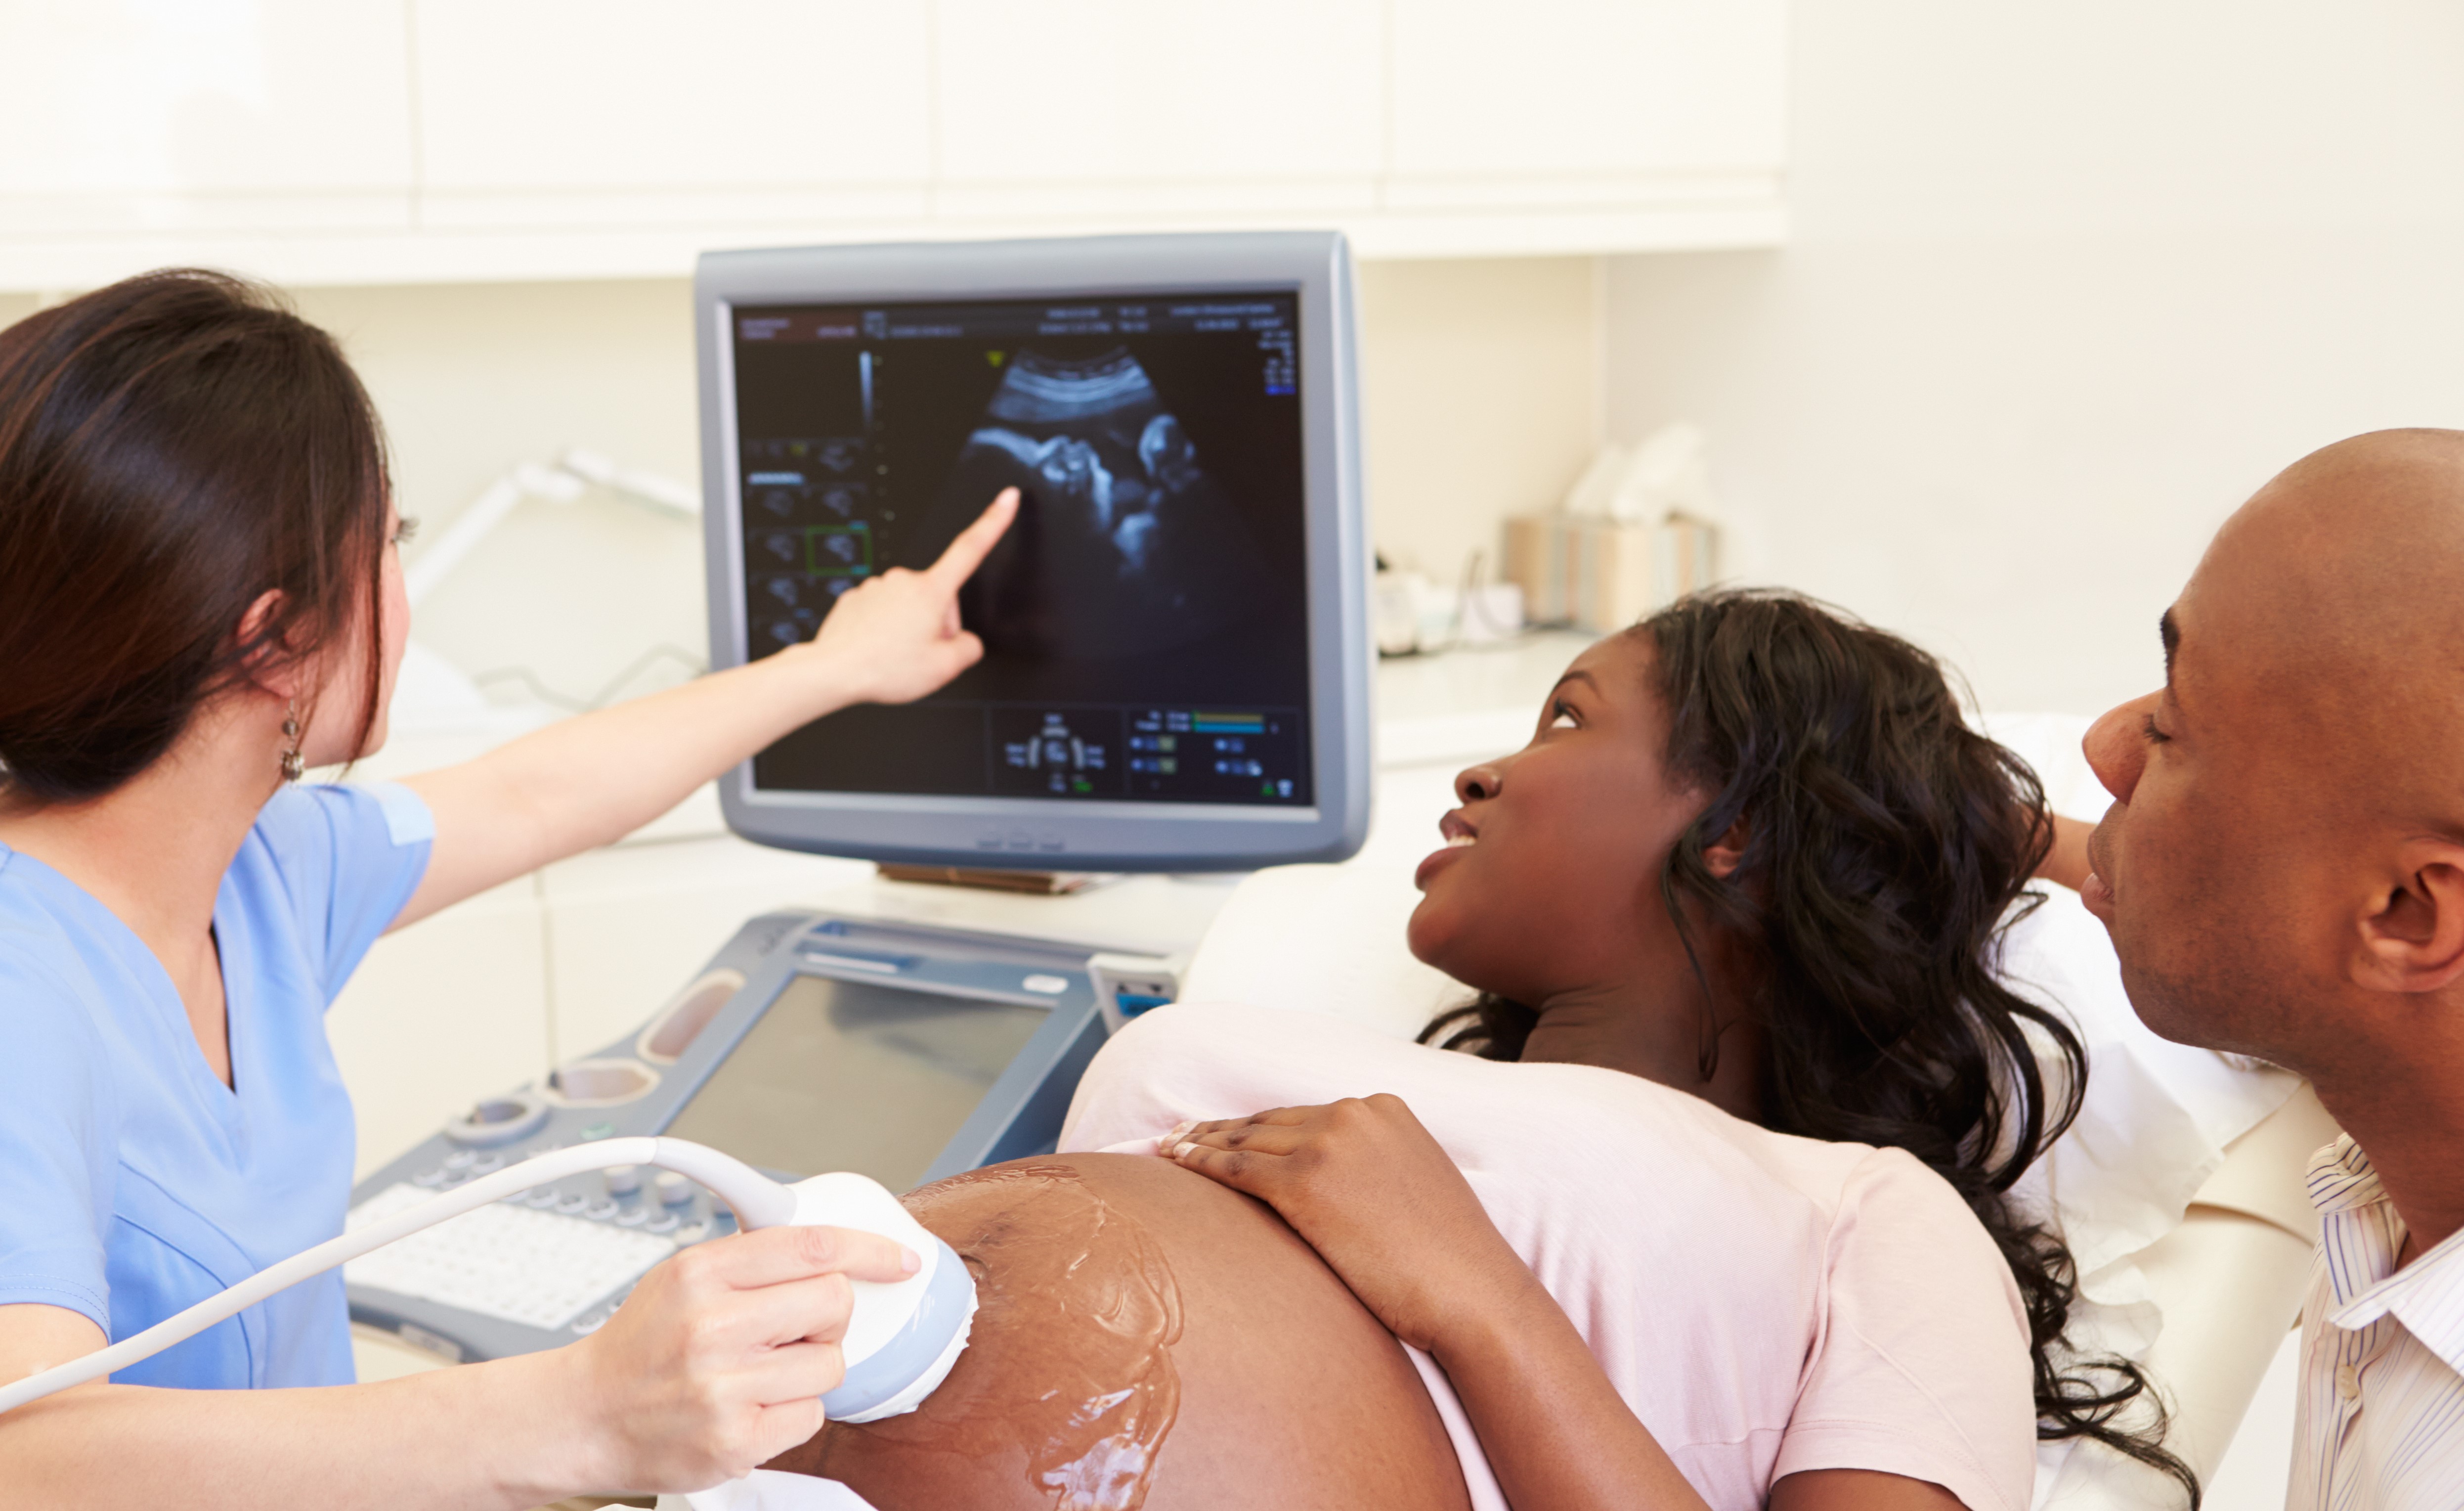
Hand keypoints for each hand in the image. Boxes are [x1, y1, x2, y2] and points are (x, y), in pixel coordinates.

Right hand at [563, 1224, 916, 1491]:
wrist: (583, 1417)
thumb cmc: (640, 1346)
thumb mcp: (681, 1276)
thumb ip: (750, 1259)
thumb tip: (831, 1248)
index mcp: (701, 1274)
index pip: (812, 1246)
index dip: (869, 1249)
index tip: (899, 1259)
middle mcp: (712, 1327)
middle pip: (834, 1303)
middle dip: (827, 1315)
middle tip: (794, 1328)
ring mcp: (723, 1389)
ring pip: (830, 1365)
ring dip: (809, 1369)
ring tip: (761, 1371)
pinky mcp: (735, 1442)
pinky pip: (812, 1416)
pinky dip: (792, 1412)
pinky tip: (753, 1406)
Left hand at [801, 488, 1017, 703]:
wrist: (834, 672)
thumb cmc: (885, 668)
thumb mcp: (946, 668)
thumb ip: (969, 649)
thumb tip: (966, 643)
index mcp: (931, 591)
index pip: (971, 548)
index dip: (994, 521)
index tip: (1007, 498)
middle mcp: (903, 581)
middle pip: (938, 597)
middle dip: (937, 622)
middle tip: (922, 652)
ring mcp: (877, 587)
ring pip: (909, 607)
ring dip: (909, 628)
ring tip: (895, 655)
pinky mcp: (856, 598)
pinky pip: (882, 613)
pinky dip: (884, 630)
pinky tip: (878, 649)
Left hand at [1162, 1096, 1538, 1355]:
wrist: (1471, 1291)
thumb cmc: (1450, 1258)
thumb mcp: (1417, 1184)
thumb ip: (1376, 1166)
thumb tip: (1339, 1183)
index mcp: (1385, 1109)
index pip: (1306, 1114)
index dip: (1261, 1123)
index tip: (1227, 1127)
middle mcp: (1354, 1114)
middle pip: (1270, 1120)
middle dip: (1222, 1127)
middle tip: (1181, 1132)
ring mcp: (1328, 1145)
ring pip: (1246, 1139)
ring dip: (1201, 1140)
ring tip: (1169, 1146)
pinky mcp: (1304, 1183)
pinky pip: (1237, 1169)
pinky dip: (1201, 1163)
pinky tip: (1177, 1163)